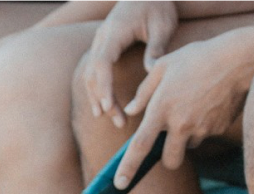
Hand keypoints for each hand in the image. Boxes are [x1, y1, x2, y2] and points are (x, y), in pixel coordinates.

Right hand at [82, 0, 177, 127]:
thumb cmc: (158, 5)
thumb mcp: (162, 25)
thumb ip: (156, 49)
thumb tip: (151, 74)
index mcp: (114, 32)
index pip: (102, 63)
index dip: (104, 87)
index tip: (109, 107)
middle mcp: (102, 37)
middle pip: (93, 74)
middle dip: (103, 99)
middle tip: (119, 121)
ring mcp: (100, 42)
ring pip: (90, 74)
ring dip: (98, 97)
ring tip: (110, 118)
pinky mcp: (104, 46)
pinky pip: (94, 71)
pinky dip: (97, 89)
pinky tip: (104, 106)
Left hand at [114, 32, 253, 187]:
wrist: (238, 60)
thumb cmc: (197, 58)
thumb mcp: (165, 66)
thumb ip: (144, 92)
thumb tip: (130, 111)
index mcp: (162, 109)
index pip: (140, 146)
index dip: (128, 168)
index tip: (120, 184)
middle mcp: (180, 124)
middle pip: (170, 161)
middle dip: (168, 157)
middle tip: (170, 139)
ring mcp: (201, 129)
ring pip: (189, 146)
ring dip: (187, 136)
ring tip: (194, 106)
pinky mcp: (217, 129)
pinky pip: (205, 135)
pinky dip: (203, 125)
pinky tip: (209, 102)